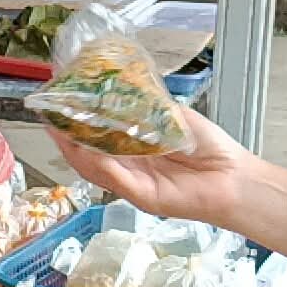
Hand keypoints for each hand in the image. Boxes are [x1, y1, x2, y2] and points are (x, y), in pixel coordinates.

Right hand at [46, 107, 273, 226]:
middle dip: (66, 138)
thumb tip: (124, 87)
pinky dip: (99, 165)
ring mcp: (136, 188)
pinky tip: (85, 150)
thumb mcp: (174, 120)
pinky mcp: (146, 199)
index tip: (62, 104)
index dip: (77, 126)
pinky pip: (117, 181)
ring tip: (58, 130)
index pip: (98, 142)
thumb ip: (149, 110)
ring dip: (75, 151)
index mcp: (136, 155)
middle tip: (50, 116)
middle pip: (89, 158)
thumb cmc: (211, 150)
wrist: (237, 179)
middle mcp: (131, 173)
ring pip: (96, 170)